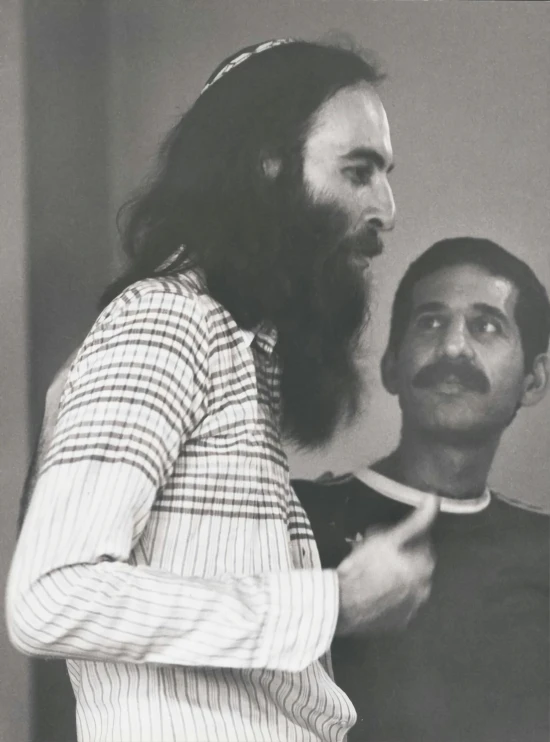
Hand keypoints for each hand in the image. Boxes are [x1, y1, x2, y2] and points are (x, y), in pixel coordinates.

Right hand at [335, 494, 438, 635]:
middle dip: (400, 554)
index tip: (385, 533)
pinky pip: (397, 603)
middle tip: (375, 548)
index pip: (423, 542)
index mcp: (426, 566)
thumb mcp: (390, 538)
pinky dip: (390, 595)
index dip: (403, 534)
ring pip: (406, 583)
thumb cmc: (366, 566)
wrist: (343, 604)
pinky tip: (373, 589)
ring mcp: (412, 609)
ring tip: (372, 569)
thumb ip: (416, 520)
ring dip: (396, 574)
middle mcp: (425, 589)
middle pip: (415, 563)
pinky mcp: (398, 623)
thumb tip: (434, 499)